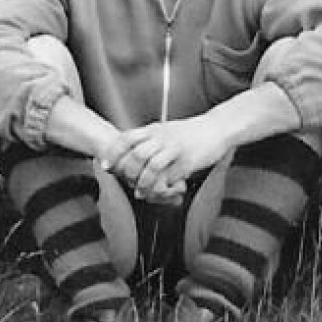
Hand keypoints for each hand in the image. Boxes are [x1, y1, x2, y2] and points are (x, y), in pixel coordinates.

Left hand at [100, 118, 232, 204]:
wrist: (216, 128)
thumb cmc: (190, 132)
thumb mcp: (166, 129)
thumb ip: (149, 139)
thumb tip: (131, 151)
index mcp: (154, 129)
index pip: (126, 139)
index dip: (113, 154)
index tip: (105, 167)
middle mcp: (162, 137)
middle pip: (136, 155)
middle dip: (128, 173)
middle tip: (127, 183)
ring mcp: (175, 149)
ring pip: (151, 167)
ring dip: (144, 183)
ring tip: (142, 192)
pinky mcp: (188, 161)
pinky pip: (170, 177)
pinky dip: (162, 187)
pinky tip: (160, 192)